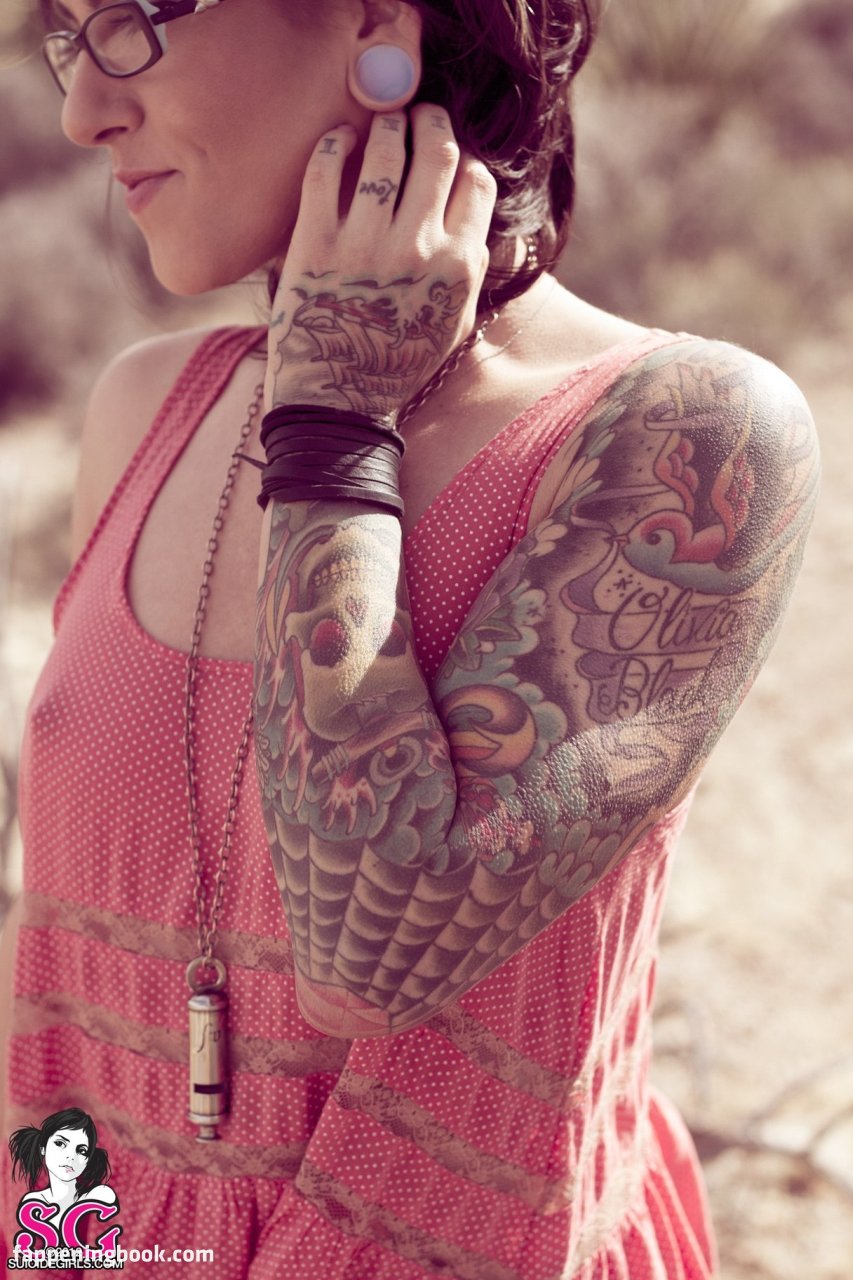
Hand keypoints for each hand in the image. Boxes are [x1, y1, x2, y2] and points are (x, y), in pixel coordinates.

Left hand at [265, 104, 496, 418]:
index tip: (451, 156)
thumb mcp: (453, 325)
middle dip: (432, 122)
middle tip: (420, 116)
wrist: (337, 402)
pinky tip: (339, 141)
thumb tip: (488, 231)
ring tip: (383, 122)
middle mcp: (417, 248)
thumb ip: (471, 273)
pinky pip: (325, 170)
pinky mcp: (315, 242)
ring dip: (387, 124)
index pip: (476, 182)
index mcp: (457, 266)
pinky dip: (334, 144)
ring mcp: (365, 243)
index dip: (466, 159)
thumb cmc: (398, 365)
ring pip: (385, 150)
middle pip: (437, 152)